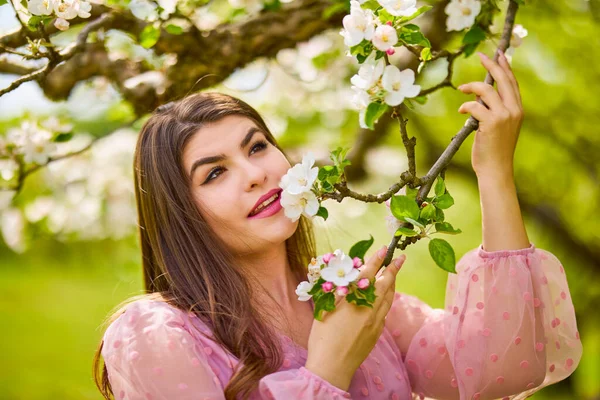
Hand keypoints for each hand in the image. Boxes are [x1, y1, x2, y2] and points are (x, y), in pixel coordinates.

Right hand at [304, 246, 405, 390]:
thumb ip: (340, 293)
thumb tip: (350, 279)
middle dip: (393, 269)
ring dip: (392, 284)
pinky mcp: (377, 333)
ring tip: (393, 274)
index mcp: (354, 300)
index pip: (368, 274)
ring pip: (388, 298)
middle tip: (399, 258)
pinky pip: (385, 312)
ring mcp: (376, 322)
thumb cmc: (322, 337)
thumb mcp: (326, 309)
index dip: (377, 261)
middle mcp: (369, 308)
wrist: (332, 366)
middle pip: (385, 284)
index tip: (383, 250)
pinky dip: (385, 301)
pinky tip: (382, 299)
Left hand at [457, 50, 523, 178]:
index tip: (498, 55)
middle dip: (491, 64)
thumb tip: (478, 96)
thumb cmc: (494, 150)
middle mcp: (514, 110)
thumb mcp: (498, 127)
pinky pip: (475, 106)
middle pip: (503, 80)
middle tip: (481, 55)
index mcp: (518, 110)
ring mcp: (504, 116)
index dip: (505, 67)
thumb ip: (492, 110)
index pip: (512, 83)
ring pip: (486, 90)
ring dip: (471, 86)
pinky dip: (466, 106)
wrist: (496, 170)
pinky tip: (461, 111)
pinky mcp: (492, 123)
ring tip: (461, 88)